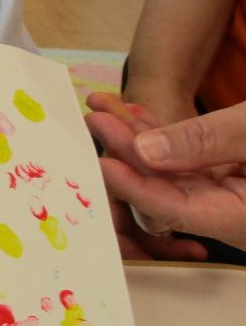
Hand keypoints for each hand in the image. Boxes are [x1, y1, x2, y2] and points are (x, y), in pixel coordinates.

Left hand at [87, 95, 245, 256]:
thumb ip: (206, 141)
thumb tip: (147, 152)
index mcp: (244, 219)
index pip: (178, 209)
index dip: (137, 187)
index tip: (103, 162)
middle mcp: (231, 214)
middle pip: (165, 189)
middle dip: (126, 152)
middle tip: (93, 118)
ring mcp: (227, 196)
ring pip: (169, 171)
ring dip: (135, 138)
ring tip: (102, 106)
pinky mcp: (225, 177)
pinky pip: (184, 160)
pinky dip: (158, 135)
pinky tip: (130, 111)